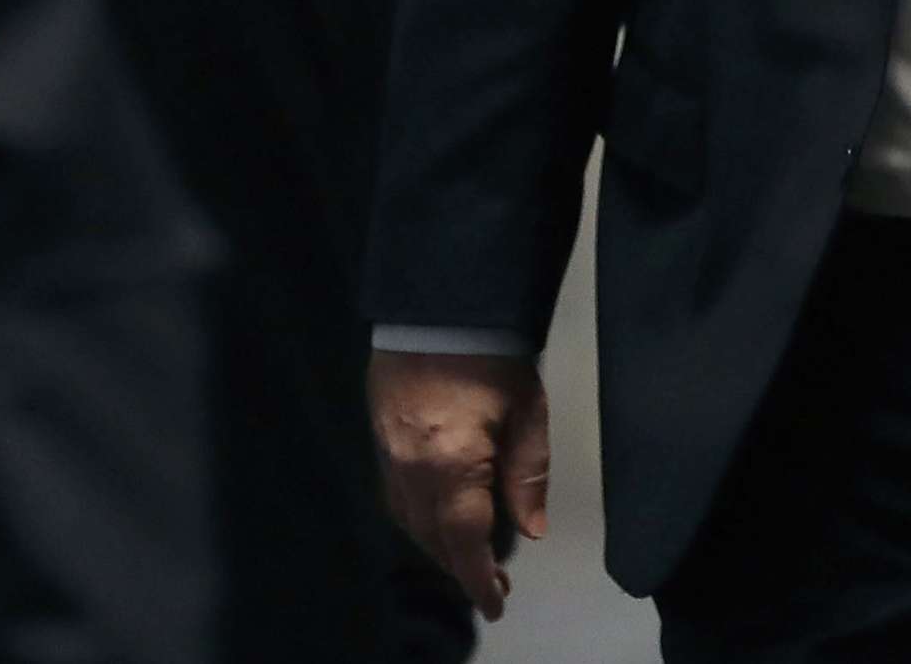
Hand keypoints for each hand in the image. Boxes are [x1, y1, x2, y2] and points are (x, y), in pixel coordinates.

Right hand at [369, 350, 549, 620]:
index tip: (495, 605)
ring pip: (409, 521)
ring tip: (468, 554)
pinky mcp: (379, 437)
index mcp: (450, 466)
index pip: (464, 541)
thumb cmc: (494, 354)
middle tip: (492, 583)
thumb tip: (531, 530)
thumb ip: (528, 474)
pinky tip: (437, 516)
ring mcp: (387, 454)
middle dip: (460, 565)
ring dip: (437, 544)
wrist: (440, 303)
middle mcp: (409, 470)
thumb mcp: (527, 412)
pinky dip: (418, 517)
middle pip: (432, 538)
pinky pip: (395, 496)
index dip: (479, 579)